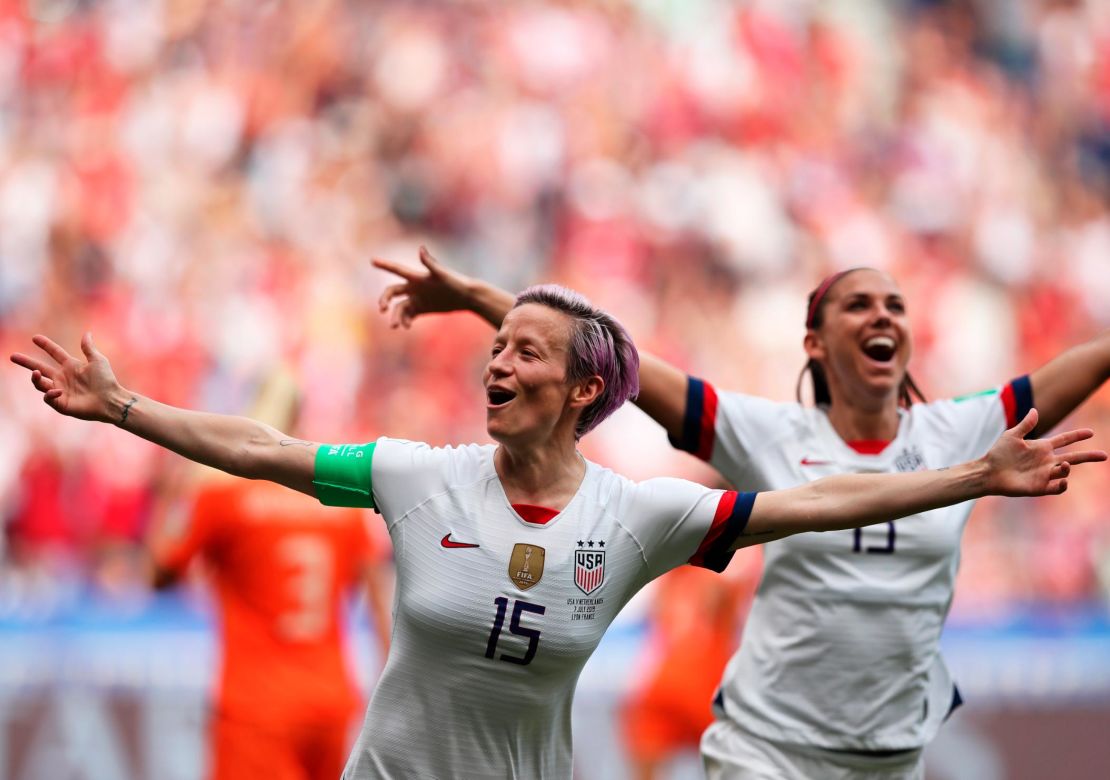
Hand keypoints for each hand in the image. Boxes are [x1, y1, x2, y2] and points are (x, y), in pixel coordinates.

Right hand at [10, 333, 123, 422]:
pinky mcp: (61, 404)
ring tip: (36, 373)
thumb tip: (87, 333)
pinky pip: (48, 397)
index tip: (34, 338)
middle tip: (13, 356)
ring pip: (40, 384)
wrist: (111, 400)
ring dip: (36, 379)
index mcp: (71, 366)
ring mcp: (61, 391)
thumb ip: (88, 348)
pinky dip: (50, 393)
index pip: (54, 353)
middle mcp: (63, 378)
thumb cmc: (106, 380)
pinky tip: (57, 390)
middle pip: (40, 368)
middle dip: (26, 362)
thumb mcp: (97, 361)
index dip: (45, 345)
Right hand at [372, 245, 475, 328]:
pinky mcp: (422, 309)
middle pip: (392, 291)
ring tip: (396, 326)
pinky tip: (407, 327)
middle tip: (383, 309)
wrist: (467, 297)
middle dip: (385, 299)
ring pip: (399, 307)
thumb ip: (430, 262)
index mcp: (416, 277)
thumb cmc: (456, 282)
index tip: (372, 260)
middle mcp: (414, 287)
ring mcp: (417, 298)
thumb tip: (420, 249)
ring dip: (396, 316)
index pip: (397, 269)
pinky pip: (408, 316)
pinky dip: (405, 321)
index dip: (384, 264)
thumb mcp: (442, 274)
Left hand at [981, 408, 1106, 495]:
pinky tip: (1063, 480)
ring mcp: (1045, 474)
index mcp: (1042, 447)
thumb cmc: (999, 453)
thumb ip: (1025, 425)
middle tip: (1104, 455)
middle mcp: (1047, 461)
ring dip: (1067, 468)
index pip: (1065, 440)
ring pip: (1065, 471)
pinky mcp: (1040, 487)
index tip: (1091, 432)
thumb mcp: (1012, 436)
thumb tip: (1034, 410)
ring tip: (1064, 465)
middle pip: (1074, 457)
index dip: (1077, 436)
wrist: (988, 472)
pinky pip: (1058, 487)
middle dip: (1089, 456)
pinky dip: (1063, 484)